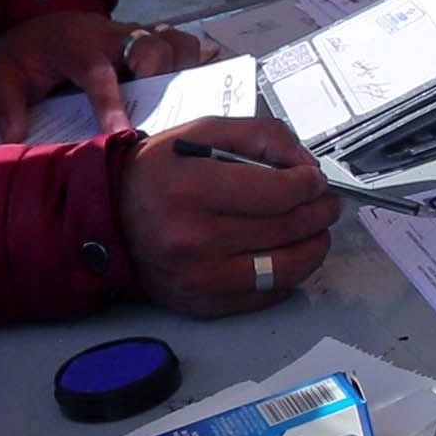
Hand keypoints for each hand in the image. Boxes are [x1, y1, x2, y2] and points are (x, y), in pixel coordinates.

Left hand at [0, 5, 175, 137]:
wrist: (39, 18)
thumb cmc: (26, 52)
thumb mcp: (2, 75)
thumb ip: (6, 107)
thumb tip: (16, 139)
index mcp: (74, 45)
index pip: (96, 70)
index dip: (110, 102)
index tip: (122, 134)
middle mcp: (111, 37)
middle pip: (150, 44)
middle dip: (158, 76)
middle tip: (154, 112)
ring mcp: (134, 36)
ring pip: (172, 42)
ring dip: (179, 71)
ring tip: (176, 104)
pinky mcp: (148, 40)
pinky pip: (181, 43)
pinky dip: (189, 63)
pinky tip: (182, 92)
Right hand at [115, 113, 337, 315]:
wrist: (109, 216)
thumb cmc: (159, 171)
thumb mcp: (205, 132)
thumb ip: (262, 137)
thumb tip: (308, 165)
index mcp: (192, 189)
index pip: (279, 192)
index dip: (310, 184)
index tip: (315, 179)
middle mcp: (194, 239)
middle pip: (287, 229)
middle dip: (320, 212)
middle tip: (326, 203)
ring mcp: (198, 278)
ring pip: (285, 269)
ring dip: (314, 247)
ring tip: (317, 231)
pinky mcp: (201, 304)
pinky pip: (265, 296)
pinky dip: (288, 276)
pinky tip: (287, 255)